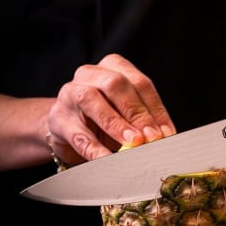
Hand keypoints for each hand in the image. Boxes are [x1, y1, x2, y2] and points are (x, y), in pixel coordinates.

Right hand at [45, 54, 175, 163]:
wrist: (66, 127)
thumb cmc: (101, 118)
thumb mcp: (125, 113)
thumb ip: (143, 120)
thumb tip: (165, 136)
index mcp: (112, 66)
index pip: (139, 83)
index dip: (155, 108)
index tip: (167, 132)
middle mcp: (89, 74)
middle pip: (115, 84)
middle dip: (136, 112)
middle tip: (151, 136)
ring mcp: (69, 94)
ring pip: (91, 100)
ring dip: (115, 123)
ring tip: (132, 143)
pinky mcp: (58, 119)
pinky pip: (78, 134)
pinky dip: (95, 149)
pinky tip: (108, 159)